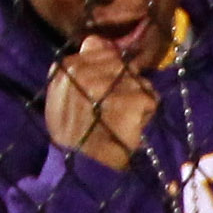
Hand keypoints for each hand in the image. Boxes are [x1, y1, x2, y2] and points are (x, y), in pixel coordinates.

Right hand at [45, 39, 158, 169]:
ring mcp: (110, 84)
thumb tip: (96, 42)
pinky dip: (146, 115)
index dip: (108, 67)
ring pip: (138, 80)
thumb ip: (78, 70)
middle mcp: (86, 70)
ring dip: (136, 101)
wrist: (82, 170)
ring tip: (119, 122)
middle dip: (124, 85)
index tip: (104, 92)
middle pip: (122, 63)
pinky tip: (130, 129)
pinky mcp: (133, 99)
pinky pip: (150, 99)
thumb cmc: (74, 137)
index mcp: (66, 68)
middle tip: (112, 112)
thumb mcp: (62, 99)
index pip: (99, 46)